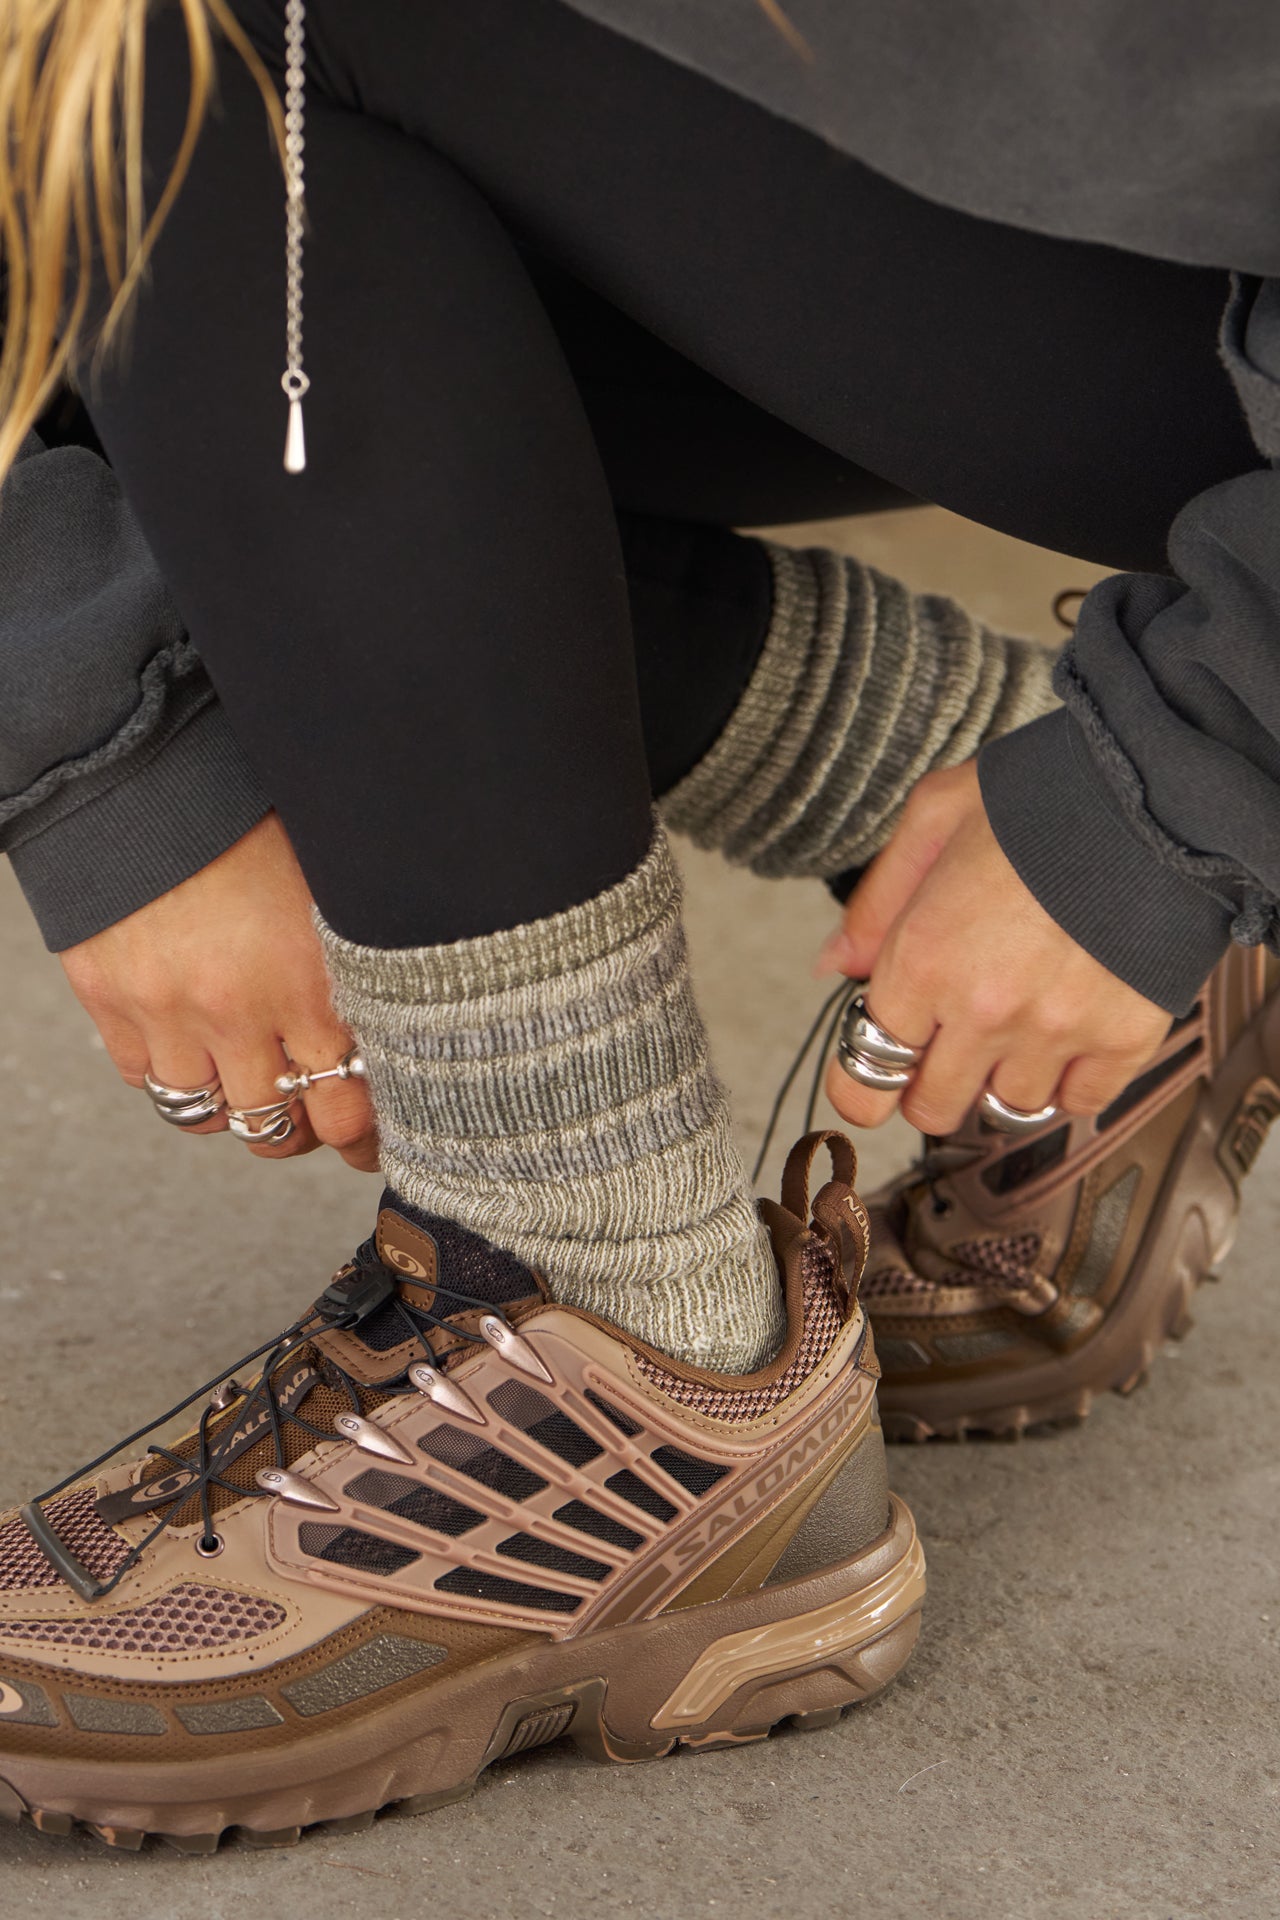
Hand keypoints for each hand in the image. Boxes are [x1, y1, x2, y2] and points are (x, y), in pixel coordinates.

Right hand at [59, 812, 378, 1167]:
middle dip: (301, 1130)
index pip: (346, 1106)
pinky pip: (143, 1078)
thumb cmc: (255, 815)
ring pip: (204, 1112)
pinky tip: (196, 1050)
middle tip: (313, 1116)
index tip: (372, 1138)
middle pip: (274, 1125)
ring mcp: (165, 1011)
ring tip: (252, 1084)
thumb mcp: (336, 882)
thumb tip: (409, 1012)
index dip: (364, 1134)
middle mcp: (235, 1010)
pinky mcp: (109, 999)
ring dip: (233, 1107)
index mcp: (308, 981)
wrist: (149, 768)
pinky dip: (172, 1074)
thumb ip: (365, 954)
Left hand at [818, 761, 1171, 1132]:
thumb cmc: (1041, 795)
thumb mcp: (934, 817)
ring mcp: (1056, 1032)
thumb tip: (838, 966)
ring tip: (1013, 1024)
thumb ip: (878, 902)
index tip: (876, 1067)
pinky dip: (1067, 1081)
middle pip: (933, 1109)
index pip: (862, 1081)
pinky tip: (1063, 1036)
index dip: (860, 1085)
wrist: (1157, 792)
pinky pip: (1078, 1102)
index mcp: (924, 959)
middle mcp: (984, 1010)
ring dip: (1000, 1077)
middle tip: (945, 1040)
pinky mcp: (1122, 1039)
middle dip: (927, 1081)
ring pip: (1007, 1109)